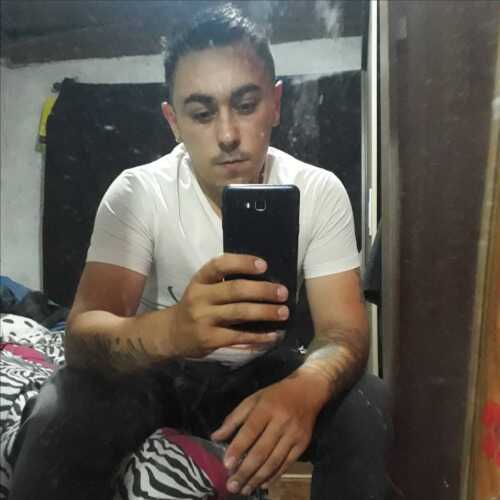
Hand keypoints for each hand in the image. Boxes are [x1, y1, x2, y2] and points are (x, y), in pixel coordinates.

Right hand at [168, 253, 288, 357]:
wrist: (171, 334)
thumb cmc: (196, 306)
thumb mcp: (202, 289)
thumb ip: (224, 282)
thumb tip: (264, 279)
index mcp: (200, 280)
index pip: (219, 265)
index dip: (242, 263)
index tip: (263, 265)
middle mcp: (200, 297)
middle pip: (235, 290)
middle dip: (263, 290)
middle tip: (283, 292)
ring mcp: (203, 319)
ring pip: (240, 313)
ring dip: (265, 312)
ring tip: (283, 312)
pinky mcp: (208, 339)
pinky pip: (238, 336)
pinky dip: (258, 336)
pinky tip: (273, 335)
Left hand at [210, 369, 329, 494]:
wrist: (307, 390)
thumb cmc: (276, 395)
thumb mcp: (253, 399)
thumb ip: (234, 418)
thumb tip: (216, 437)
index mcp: (266, 408)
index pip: (250, 431)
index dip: (238, 448)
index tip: (226, 465)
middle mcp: (281, 422)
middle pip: (261, 450)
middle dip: (245, 470)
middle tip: (232, 485)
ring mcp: (294, 434)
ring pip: (274, 461)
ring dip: (257, 478)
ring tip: (244, 489)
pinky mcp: (303, 444)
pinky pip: (287, 464)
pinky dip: (274, 476)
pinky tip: (262, 484)